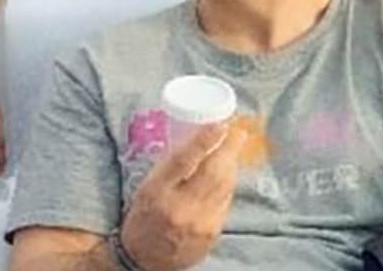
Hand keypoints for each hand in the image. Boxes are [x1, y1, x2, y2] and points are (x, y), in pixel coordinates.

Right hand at [119, 124, 248, 270]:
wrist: (145, 259)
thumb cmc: (143, 218)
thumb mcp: (147, 188)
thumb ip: (169, 167)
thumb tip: (197, 141)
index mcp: (157, 192)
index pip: (184, 161)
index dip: (204, 140)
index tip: (220, 125)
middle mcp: (180, 207)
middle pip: (213, 172)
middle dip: (230, 149)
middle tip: (238, 132)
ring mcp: (200, 222)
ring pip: (224, 186)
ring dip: (232, 164)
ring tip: (233, 149)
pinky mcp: (212, 232)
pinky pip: (225, 202)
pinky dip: (227, 185)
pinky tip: (226, 176)